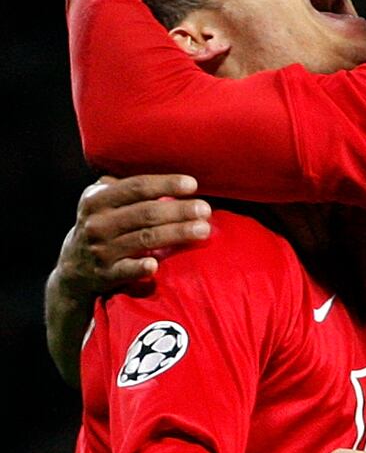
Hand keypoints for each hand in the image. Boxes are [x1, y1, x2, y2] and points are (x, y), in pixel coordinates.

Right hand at [57, 174, 211, 298]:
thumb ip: (126, 188)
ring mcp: (101, 250)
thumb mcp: (102, 201)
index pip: (135, 187)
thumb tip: (171, 177)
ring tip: (203, 229)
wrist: (74, 268)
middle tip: (205, 209)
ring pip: (144, 239)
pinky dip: (140, 267)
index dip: (165, 184)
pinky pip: (126, 270)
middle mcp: (97, 223)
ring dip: (176, 233)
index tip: (192, 184)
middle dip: (179, 210)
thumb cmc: (102, 226)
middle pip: (145, 213)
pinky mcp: (106, 274)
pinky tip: (156, 264)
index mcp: (96, 200)